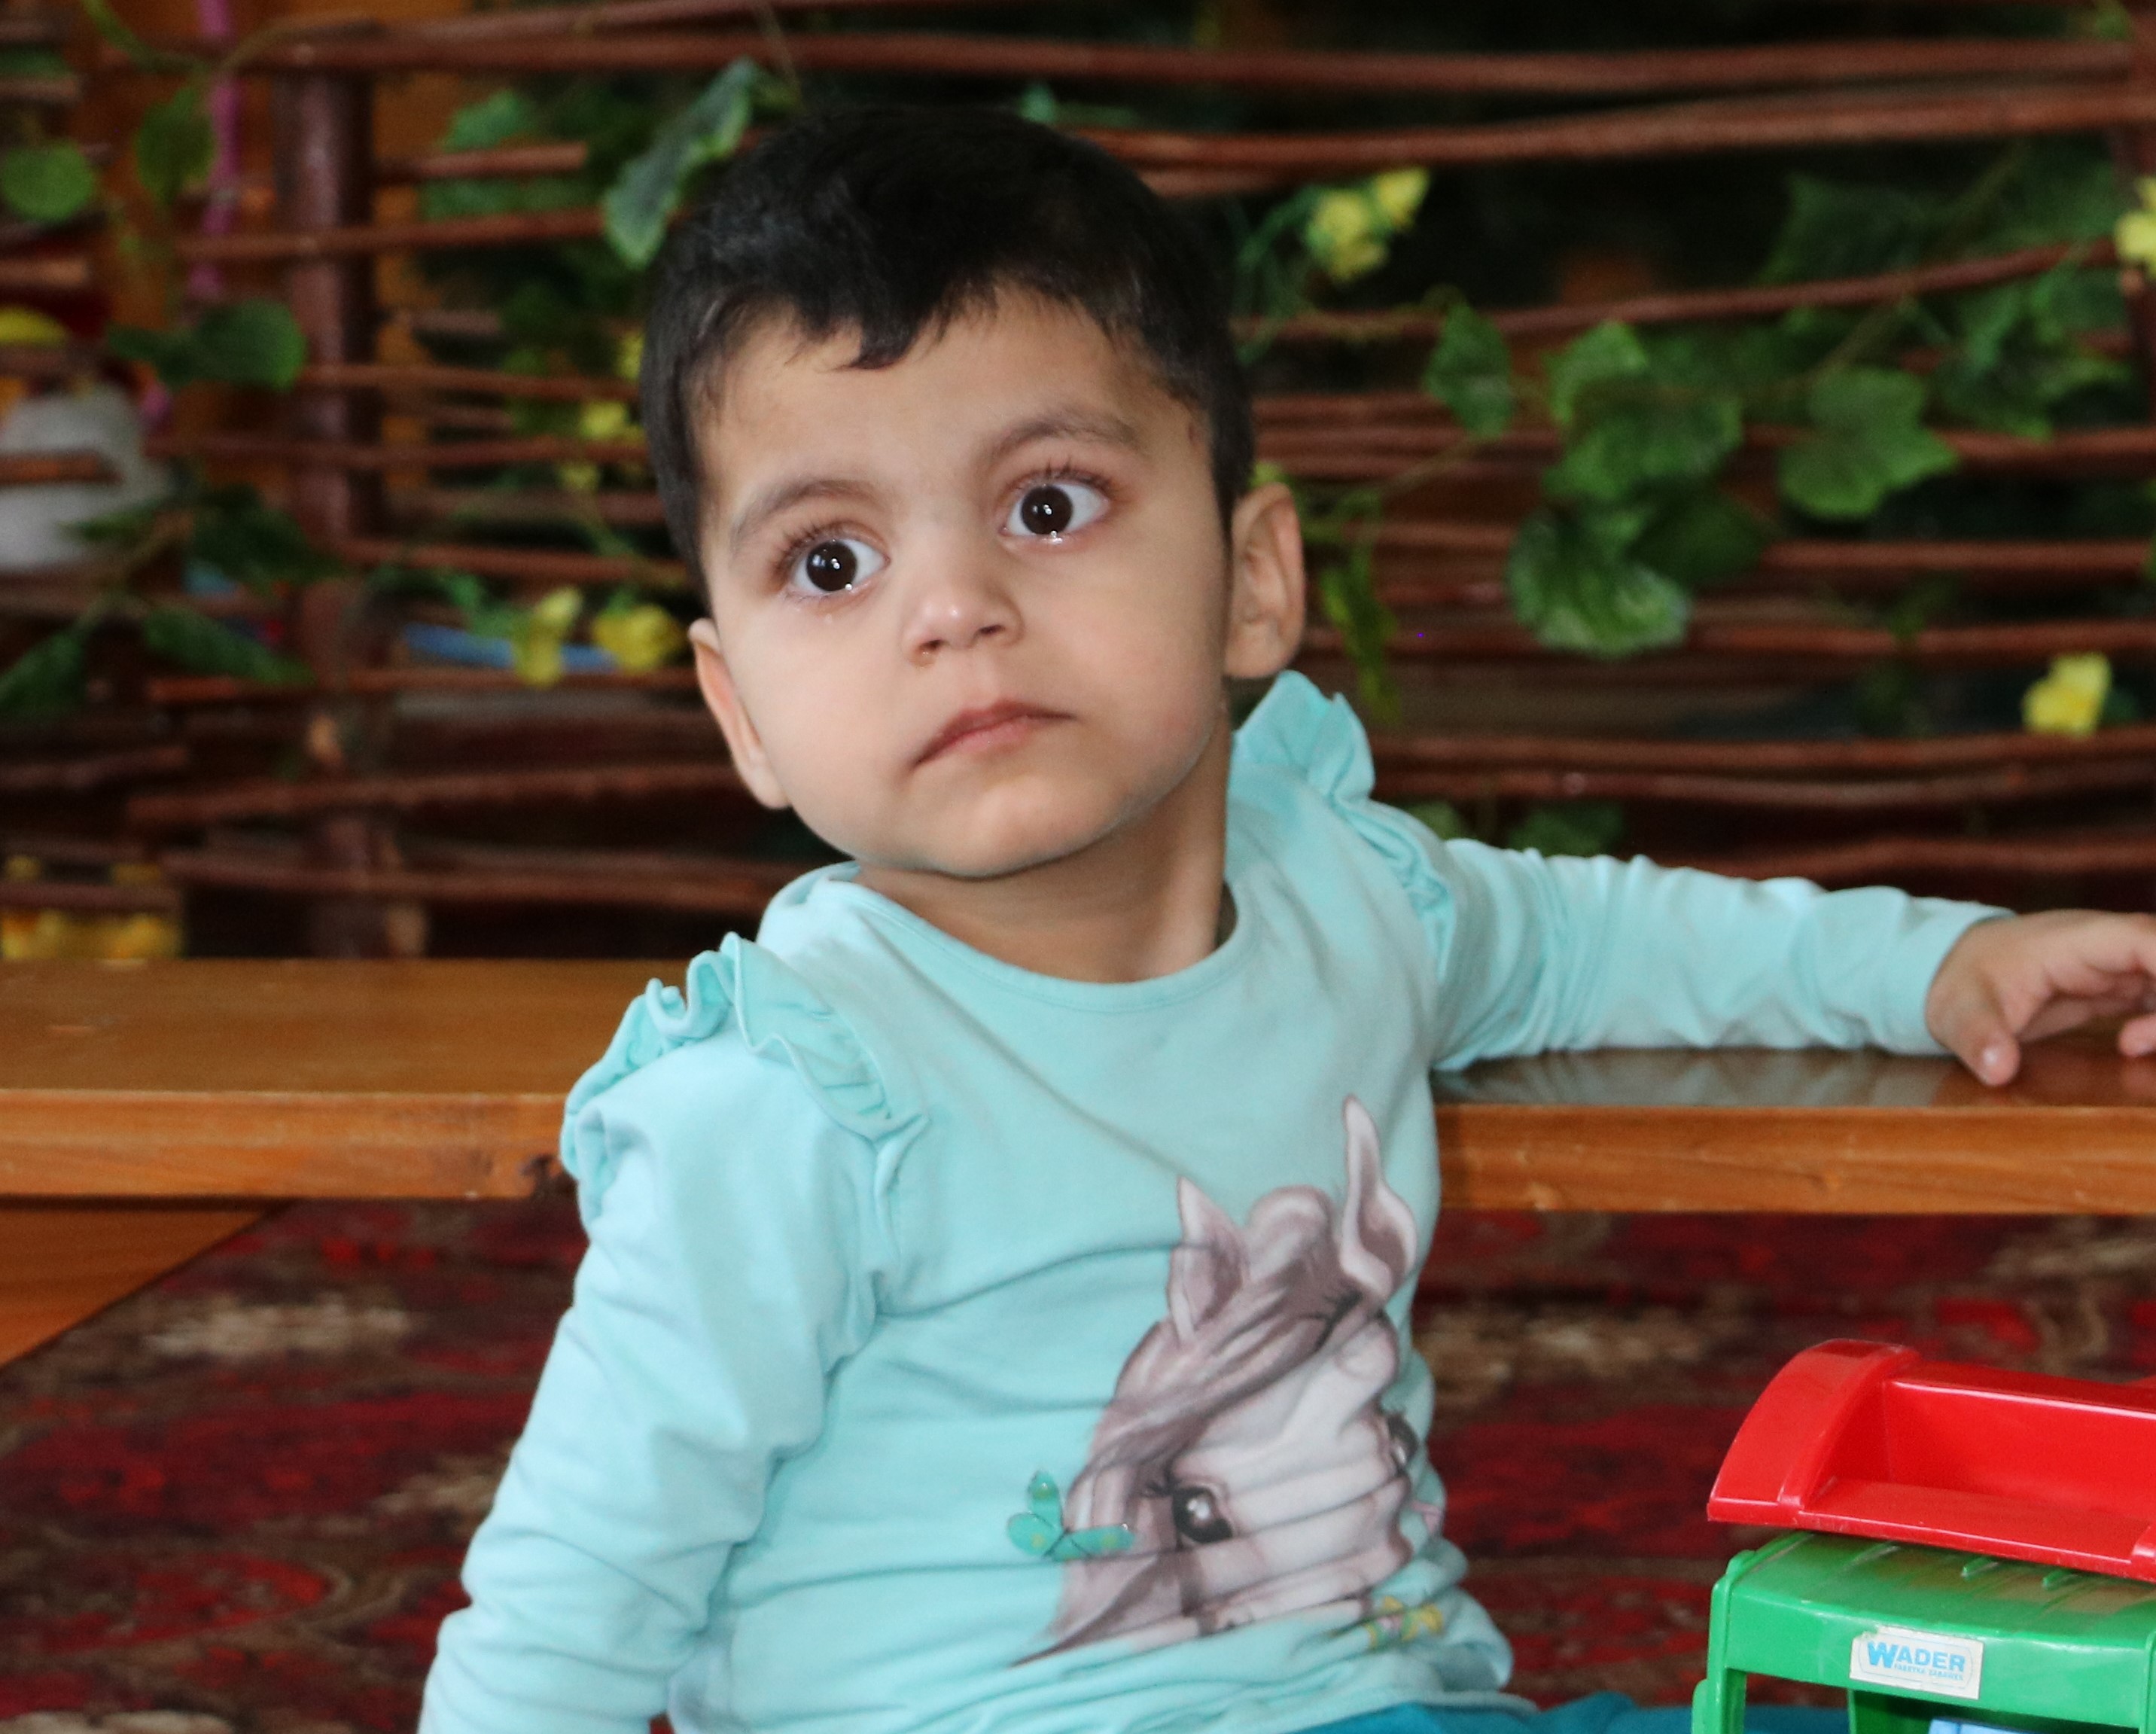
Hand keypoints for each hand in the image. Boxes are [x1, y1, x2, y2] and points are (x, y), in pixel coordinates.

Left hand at [1926, 909, 2155, 1084]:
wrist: (1949, 969)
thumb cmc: (1959, 980)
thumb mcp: (1959, 1010)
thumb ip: (1979, 1036)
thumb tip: (1997, 1070)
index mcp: (2081, 939)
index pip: (2150, 940)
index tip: (2147, 1032)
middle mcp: (2112, 947)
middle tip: (2135, 1045)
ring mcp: (2121, 966)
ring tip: (2129, 1047)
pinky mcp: (2123, 989)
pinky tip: (2133, 1047)